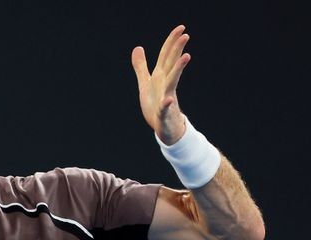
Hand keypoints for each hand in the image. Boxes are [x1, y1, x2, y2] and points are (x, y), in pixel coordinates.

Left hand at [131, 25, 191, 143]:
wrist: (164, 128)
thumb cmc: (155, 104)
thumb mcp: (145, 83)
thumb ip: (141, 66)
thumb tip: (137, 47)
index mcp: (160, 77)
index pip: (166, 56)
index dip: (172, 41)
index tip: (181, 27)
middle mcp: (165, 85)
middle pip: (171, 65)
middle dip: (177, 50)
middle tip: (186, 35)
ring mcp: (166, 98)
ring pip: (172, 82)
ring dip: (178, 69)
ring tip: (186, 56)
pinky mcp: (163, 113)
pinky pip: (164, 108)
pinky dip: (165, 104)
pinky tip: (167, 100)